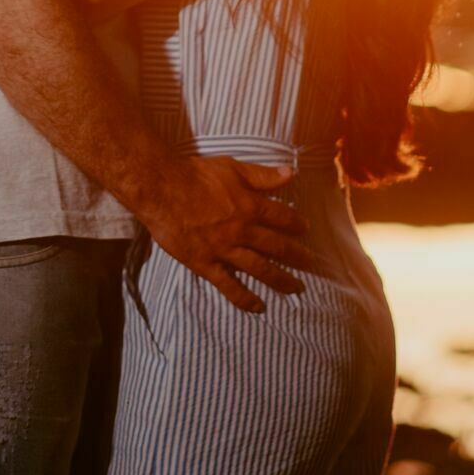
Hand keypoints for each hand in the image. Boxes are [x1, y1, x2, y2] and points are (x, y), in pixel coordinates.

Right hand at [141, 155, 311, 313]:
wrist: (162, 188)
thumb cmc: (196, 174)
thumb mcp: (233, 167)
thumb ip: (262, 175)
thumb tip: (291, 173)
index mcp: (249, 206)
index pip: (282, 218)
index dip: (297, 224)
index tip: (306, 230)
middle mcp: (242, 230)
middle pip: (276, 247)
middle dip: (297, 256)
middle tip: (312, 264)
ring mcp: (224, 249)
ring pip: (259, 269)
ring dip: (280, 280)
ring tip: (296, 288)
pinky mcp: (206, 264)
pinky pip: (228, 285)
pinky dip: (244, 298)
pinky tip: (258, 307)